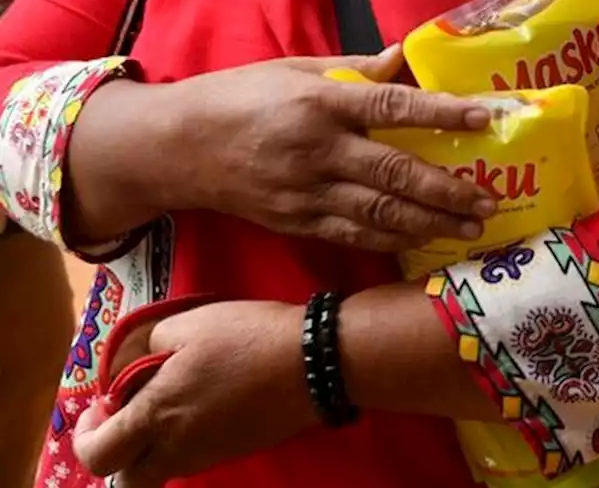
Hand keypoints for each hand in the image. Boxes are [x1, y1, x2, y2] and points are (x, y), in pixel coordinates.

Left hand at [75, 300, 312, 486]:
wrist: (313, 361)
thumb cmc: (246, 337)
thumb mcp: (189, 324)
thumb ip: (146, 346)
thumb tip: (131, 369)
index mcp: (157, 416)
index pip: (98, 455)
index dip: (86, 434)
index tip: (100, 405)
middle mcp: (178, 448)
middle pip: (127, 482)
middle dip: (118, 455)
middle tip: (130, 417)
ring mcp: (209, 455)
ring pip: (162, 471)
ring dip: (152, 447)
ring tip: (171, 404)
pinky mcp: (235, 450)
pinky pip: (193, 458)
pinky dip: (185, 440)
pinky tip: (204, 402)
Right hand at [153, 47, 497, 251]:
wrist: (177, 147)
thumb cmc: (240, 97)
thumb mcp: (295, 69)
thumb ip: (356, 69)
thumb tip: (406, 56)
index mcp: (321, 103)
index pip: (392, 106)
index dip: (441, 113)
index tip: (484, 118)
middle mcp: (317, 150)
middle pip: (394, 171)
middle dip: (447, 189)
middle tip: (489, 198)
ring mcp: (307, 192)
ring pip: (380, 213)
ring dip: (431, 223)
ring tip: (471, 227)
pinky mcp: (297, 221)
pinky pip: (353, 235)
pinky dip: (393, 240)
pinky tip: (425, 239)